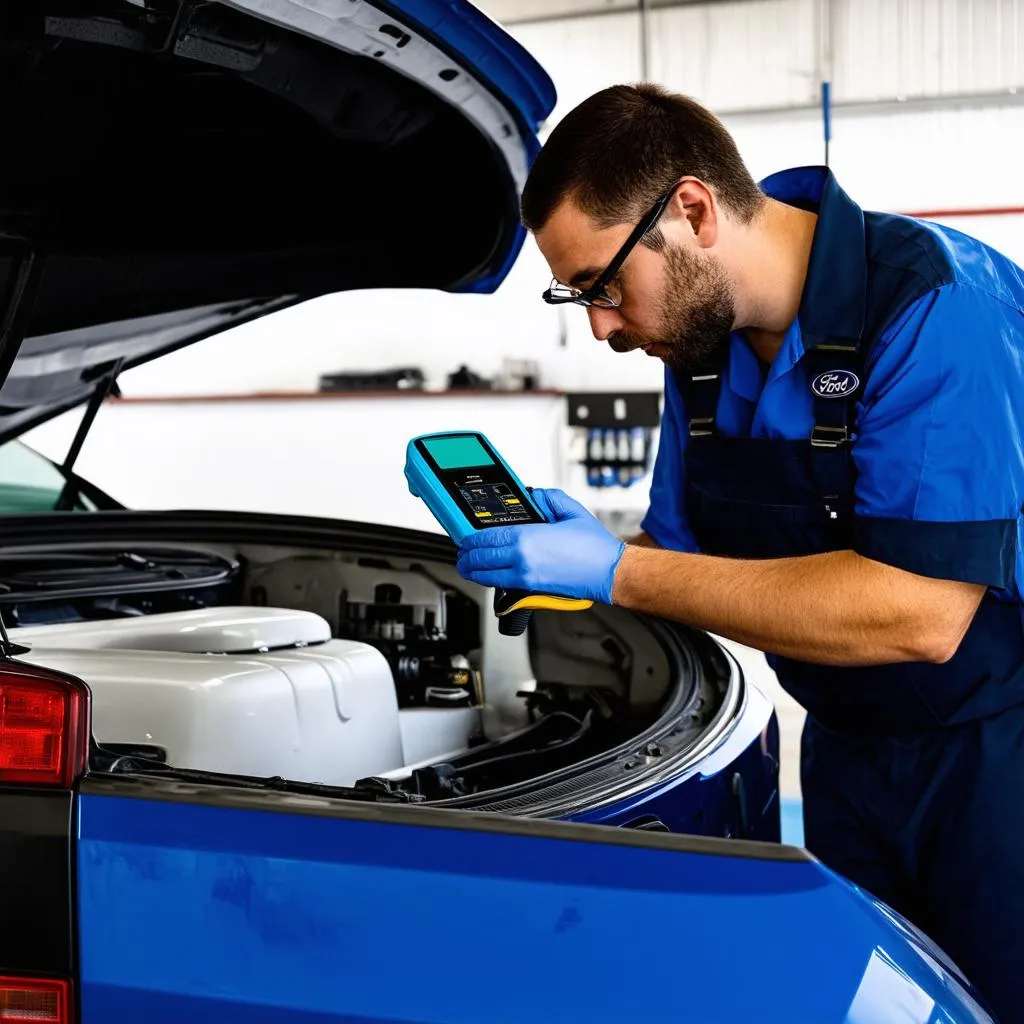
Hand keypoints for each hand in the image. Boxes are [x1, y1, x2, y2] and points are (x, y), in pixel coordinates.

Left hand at [456, 488, 625, 603]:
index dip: (470, 538)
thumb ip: (548, 498)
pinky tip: (488, 575)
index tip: (465, 537)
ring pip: (486, 576)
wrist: (608, 573)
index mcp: (527, 538)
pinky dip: (489, 580)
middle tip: (461, 552)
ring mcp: (525, 577)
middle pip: (480, 559)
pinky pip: (501, 585)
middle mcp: (521, 559)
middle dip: (465, 556)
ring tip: (466, 566)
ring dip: (472, 571)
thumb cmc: (594, 548)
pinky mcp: (531, 591)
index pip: (486, 537)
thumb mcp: (570, 511)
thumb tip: (534, 496)